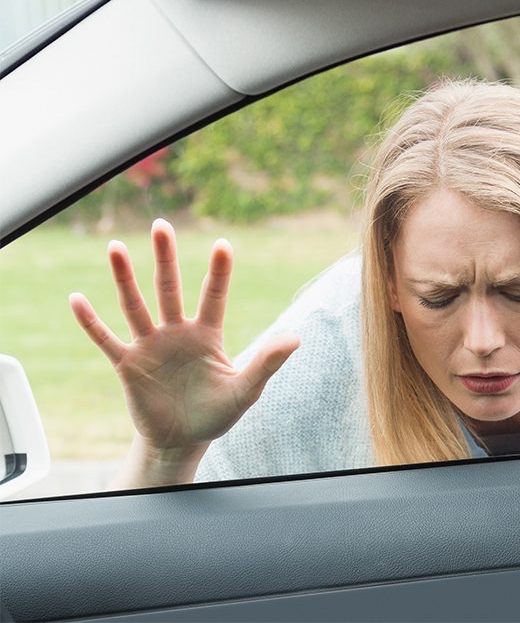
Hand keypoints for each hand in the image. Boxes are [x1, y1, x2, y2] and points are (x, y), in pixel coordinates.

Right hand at [70, 219, 298, 481]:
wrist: (182, 441)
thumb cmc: (217, 413)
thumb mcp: (246, 390)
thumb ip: (267, 362)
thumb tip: (296, 338)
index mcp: (208, 335)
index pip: (214, 296)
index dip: (219, 272)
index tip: (223, 244)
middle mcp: (177, 332)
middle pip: (170, 288)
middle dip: (166, 258)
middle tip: (162, 225)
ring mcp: (151, 346)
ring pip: (135, 305)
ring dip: (124, 277)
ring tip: (115, 246)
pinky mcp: (128, 365)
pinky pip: (106, 339)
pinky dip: (91, 321)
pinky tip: (76, 298)